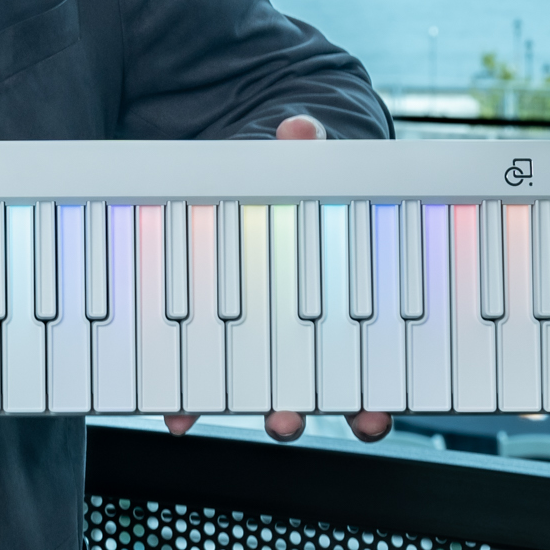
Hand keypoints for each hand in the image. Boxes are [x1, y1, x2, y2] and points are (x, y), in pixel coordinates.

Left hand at [164, 114, 392, 444]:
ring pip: (265, 389)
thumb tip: (299, 128)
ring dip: (250, 410)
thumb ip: (306, 148)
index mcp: (349, 294)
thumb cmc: (304, 178)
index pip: (367, 353)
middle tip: (286, 421)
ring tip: (232, 421)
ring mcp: (266, 337)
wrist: (267, 175)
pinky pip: (209, 373)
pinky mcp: (219, 334)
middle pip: (315, 387)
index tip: (370, 416)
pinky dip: (192, 398)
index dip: (372, 397)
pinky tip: (176, 412)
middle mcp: (312, 331)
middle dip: (300, 410)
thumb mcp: (307, 160)